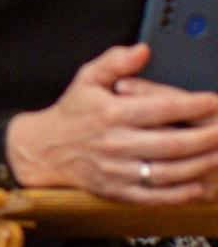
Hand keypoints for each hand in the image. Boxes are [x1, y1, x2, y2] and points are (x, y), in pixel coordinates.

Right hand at [15, 43, 217, 205]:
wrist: (46, 149)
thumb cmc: (72, 112)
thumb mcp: (87, 77)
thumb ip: (116, 61)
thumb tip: (142, 50)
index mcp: (112, 113)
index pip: (160, 108)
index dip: (192, 105)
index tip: (213, 101)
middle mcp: (116, 143)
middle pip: (171, 143)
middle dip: (205, 138)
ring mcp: (118, 171)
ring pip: (167, 172)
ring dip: (198, 165)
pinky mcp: (118, 192)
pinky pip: (153, 197)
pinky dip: (178, 194)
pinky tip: (196, 184)